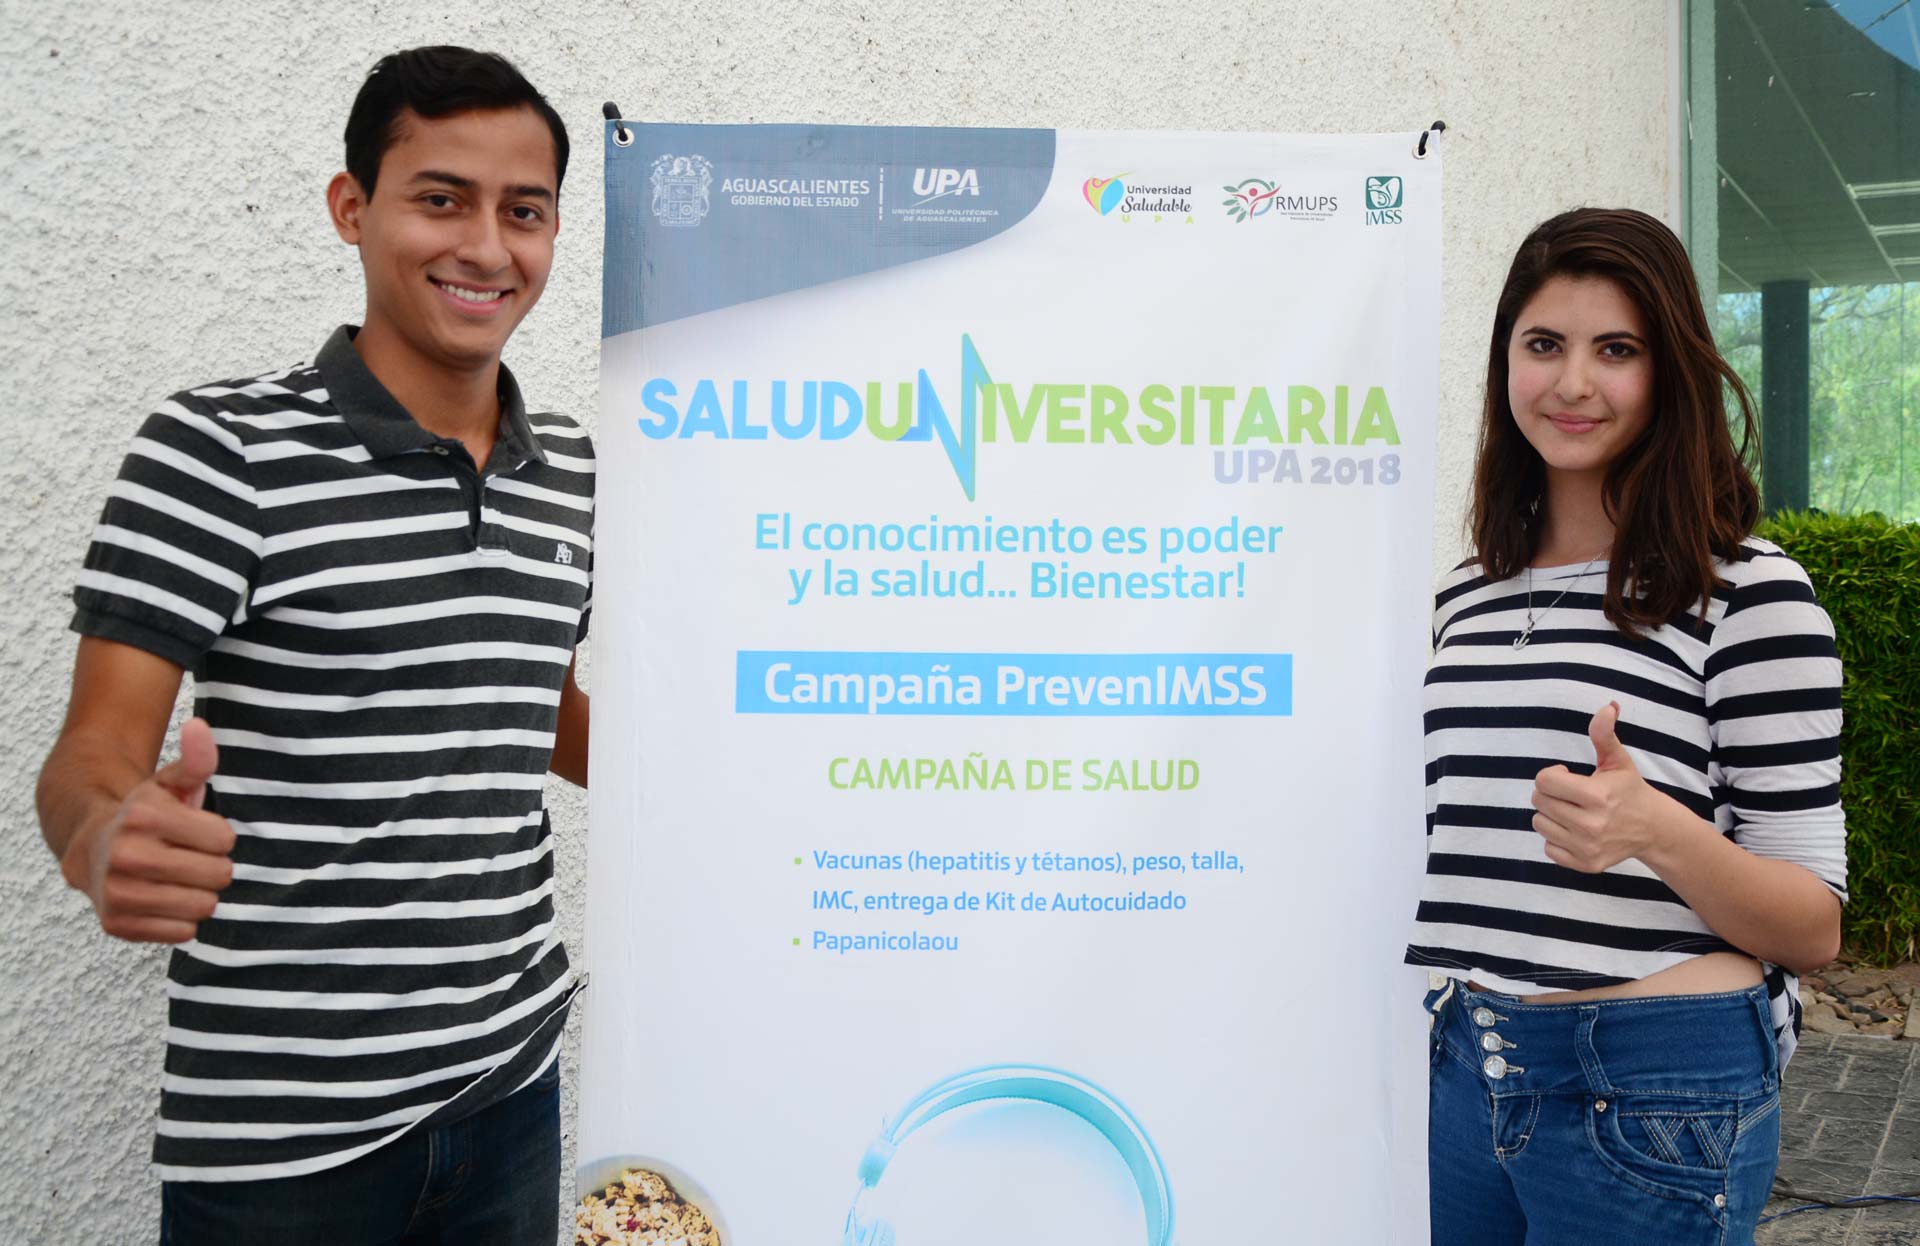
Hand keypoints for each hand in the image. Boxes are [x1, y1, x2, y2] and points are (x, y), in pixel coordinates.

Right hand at [60, 718, 235, 942]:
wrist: (90, 848)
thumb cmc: (145, 816)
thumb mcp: (170, 783)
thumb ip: (196, 759)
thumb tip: (200, 726)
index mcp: (145, 816)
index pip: (225, 840)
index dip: (218, 836)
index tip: (196, 832)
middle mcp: (127, 855)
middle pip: (219, 875)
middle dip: (213, 866)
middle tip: (190, 857)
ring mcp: (119, 892)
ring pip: (204, 906)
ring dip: (200, 894)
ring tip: (179, 879)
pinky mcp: (117, 924)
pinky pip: (183, 932)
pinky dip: (182, 919)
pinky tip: (164, 899)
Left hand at [1530, 702, 1665, 873]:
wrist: (1652, 829)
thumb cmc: (1629, 790)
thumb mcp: (1617, 760)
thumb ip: (1605, 733)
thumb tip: (1607, 707)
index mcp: (1597, 796)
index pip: (1544, 781)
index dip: (1552, 773)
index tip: (1568, 773)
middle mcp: (1591, 825)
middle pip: (1538, 801)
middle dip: (1550, 792)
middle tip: (1570, 793)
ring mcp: (1588, 847)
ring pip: (1539, 824)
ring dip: (1551, 814)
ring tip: (1572, 810)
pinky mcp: (1586, 864)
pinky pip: (1548, 848)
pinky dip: (1556, 837)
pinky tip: (1575, 829)